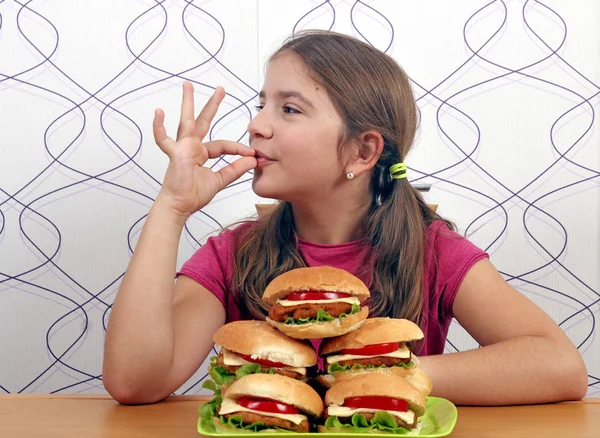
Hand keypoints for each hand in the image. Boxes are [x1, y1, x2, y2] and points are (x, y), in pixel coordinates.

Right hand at [153, 82, 255, 218]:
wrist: (180, 206)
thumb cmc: (194, 194)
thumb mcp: (219, 180)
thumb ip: (234, 170)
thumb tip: (252, 160)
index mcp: (202, 153)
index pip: (223, 145)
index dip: (237, 149)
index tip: (252, 154)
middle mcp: (192, 146)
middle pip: (204, 122)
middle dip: (212, 105)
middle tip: (221, 88)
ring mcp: (182, 147)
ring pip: (186, 121)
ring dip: (187, 103)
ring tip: (188, 85)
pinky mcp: (174, 153)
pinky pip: (164, 139)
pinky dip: (159, 127)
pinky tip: (159, 112)